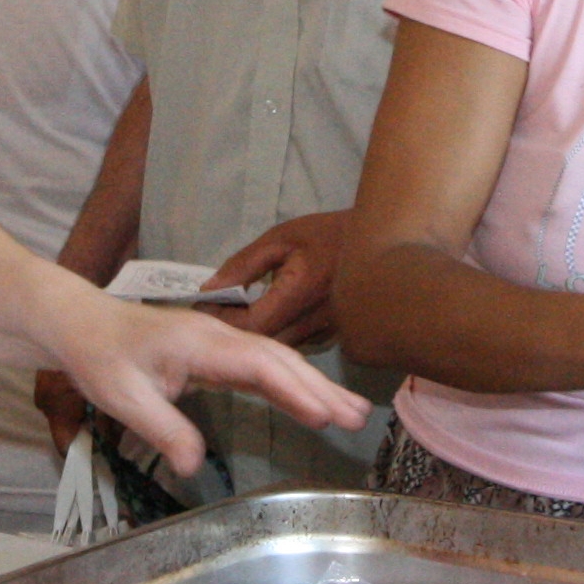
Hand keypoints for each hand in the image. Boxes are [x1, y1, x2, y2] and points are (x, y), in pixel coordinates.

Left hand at [36, 294, 369, 476]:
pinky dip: (291, 384)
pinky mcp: (215, 352)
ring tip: (353, 412)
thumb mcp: (121, 396)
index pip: (257, 365)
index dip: (292, 390)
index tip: (322, 415)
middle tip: (357, 418)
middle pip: (279, 360)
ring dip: (314, 385)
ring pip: (276, 361)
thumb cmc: (99, 356)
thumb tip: (194, 467)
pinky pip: (262, 366)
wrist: (80, 323)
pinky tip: (312, 401)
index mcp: (199, 342)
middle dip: (320, 388)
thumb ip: (161, 428)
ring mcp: (219, 342)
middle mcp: (217, 336)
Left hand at [205, 211, 348, 347]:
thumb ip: (243, 265)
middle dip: (235, 331)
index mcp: (300, 292)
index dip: (223, 321)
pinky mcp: (335, 338)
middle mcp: (316, 320)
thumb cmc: (326, 234)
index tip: (206, 307)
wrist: (378, 240)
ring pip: (279, 349)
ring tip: (237, 314)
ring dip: (255, 336)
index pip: (251, 325)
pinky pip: (296, 345)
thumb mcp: (280, 239)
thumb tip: (210, 289)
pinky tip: (266, 319)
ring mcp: (328, 333)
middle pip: (262, 344)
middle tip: (217, 312)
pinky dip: (276, 336)